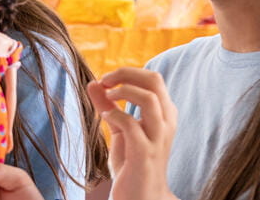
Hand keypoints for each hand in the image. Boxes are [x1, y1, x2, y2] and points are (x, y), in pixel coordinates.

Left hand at [85, 68, 178, 199]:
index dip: (128, 73)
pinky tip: (106, 118)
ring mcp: (157, 138)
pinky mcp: (145, 153)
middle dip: (126, 74)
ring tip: (107, 98)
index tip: (106, 80)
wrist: (141, 195)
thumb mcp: (119, 130)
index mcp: (164, 113)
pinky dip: (115, 115)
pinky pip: (132, 125)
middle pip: (154, 81)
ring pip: (149, 99)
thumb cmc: (132, 163)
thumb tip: (93, 83)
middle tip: (105, 81)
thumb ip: (108, 106)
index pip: (153, 78)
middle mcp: (166, 122)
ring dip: (123, 92)